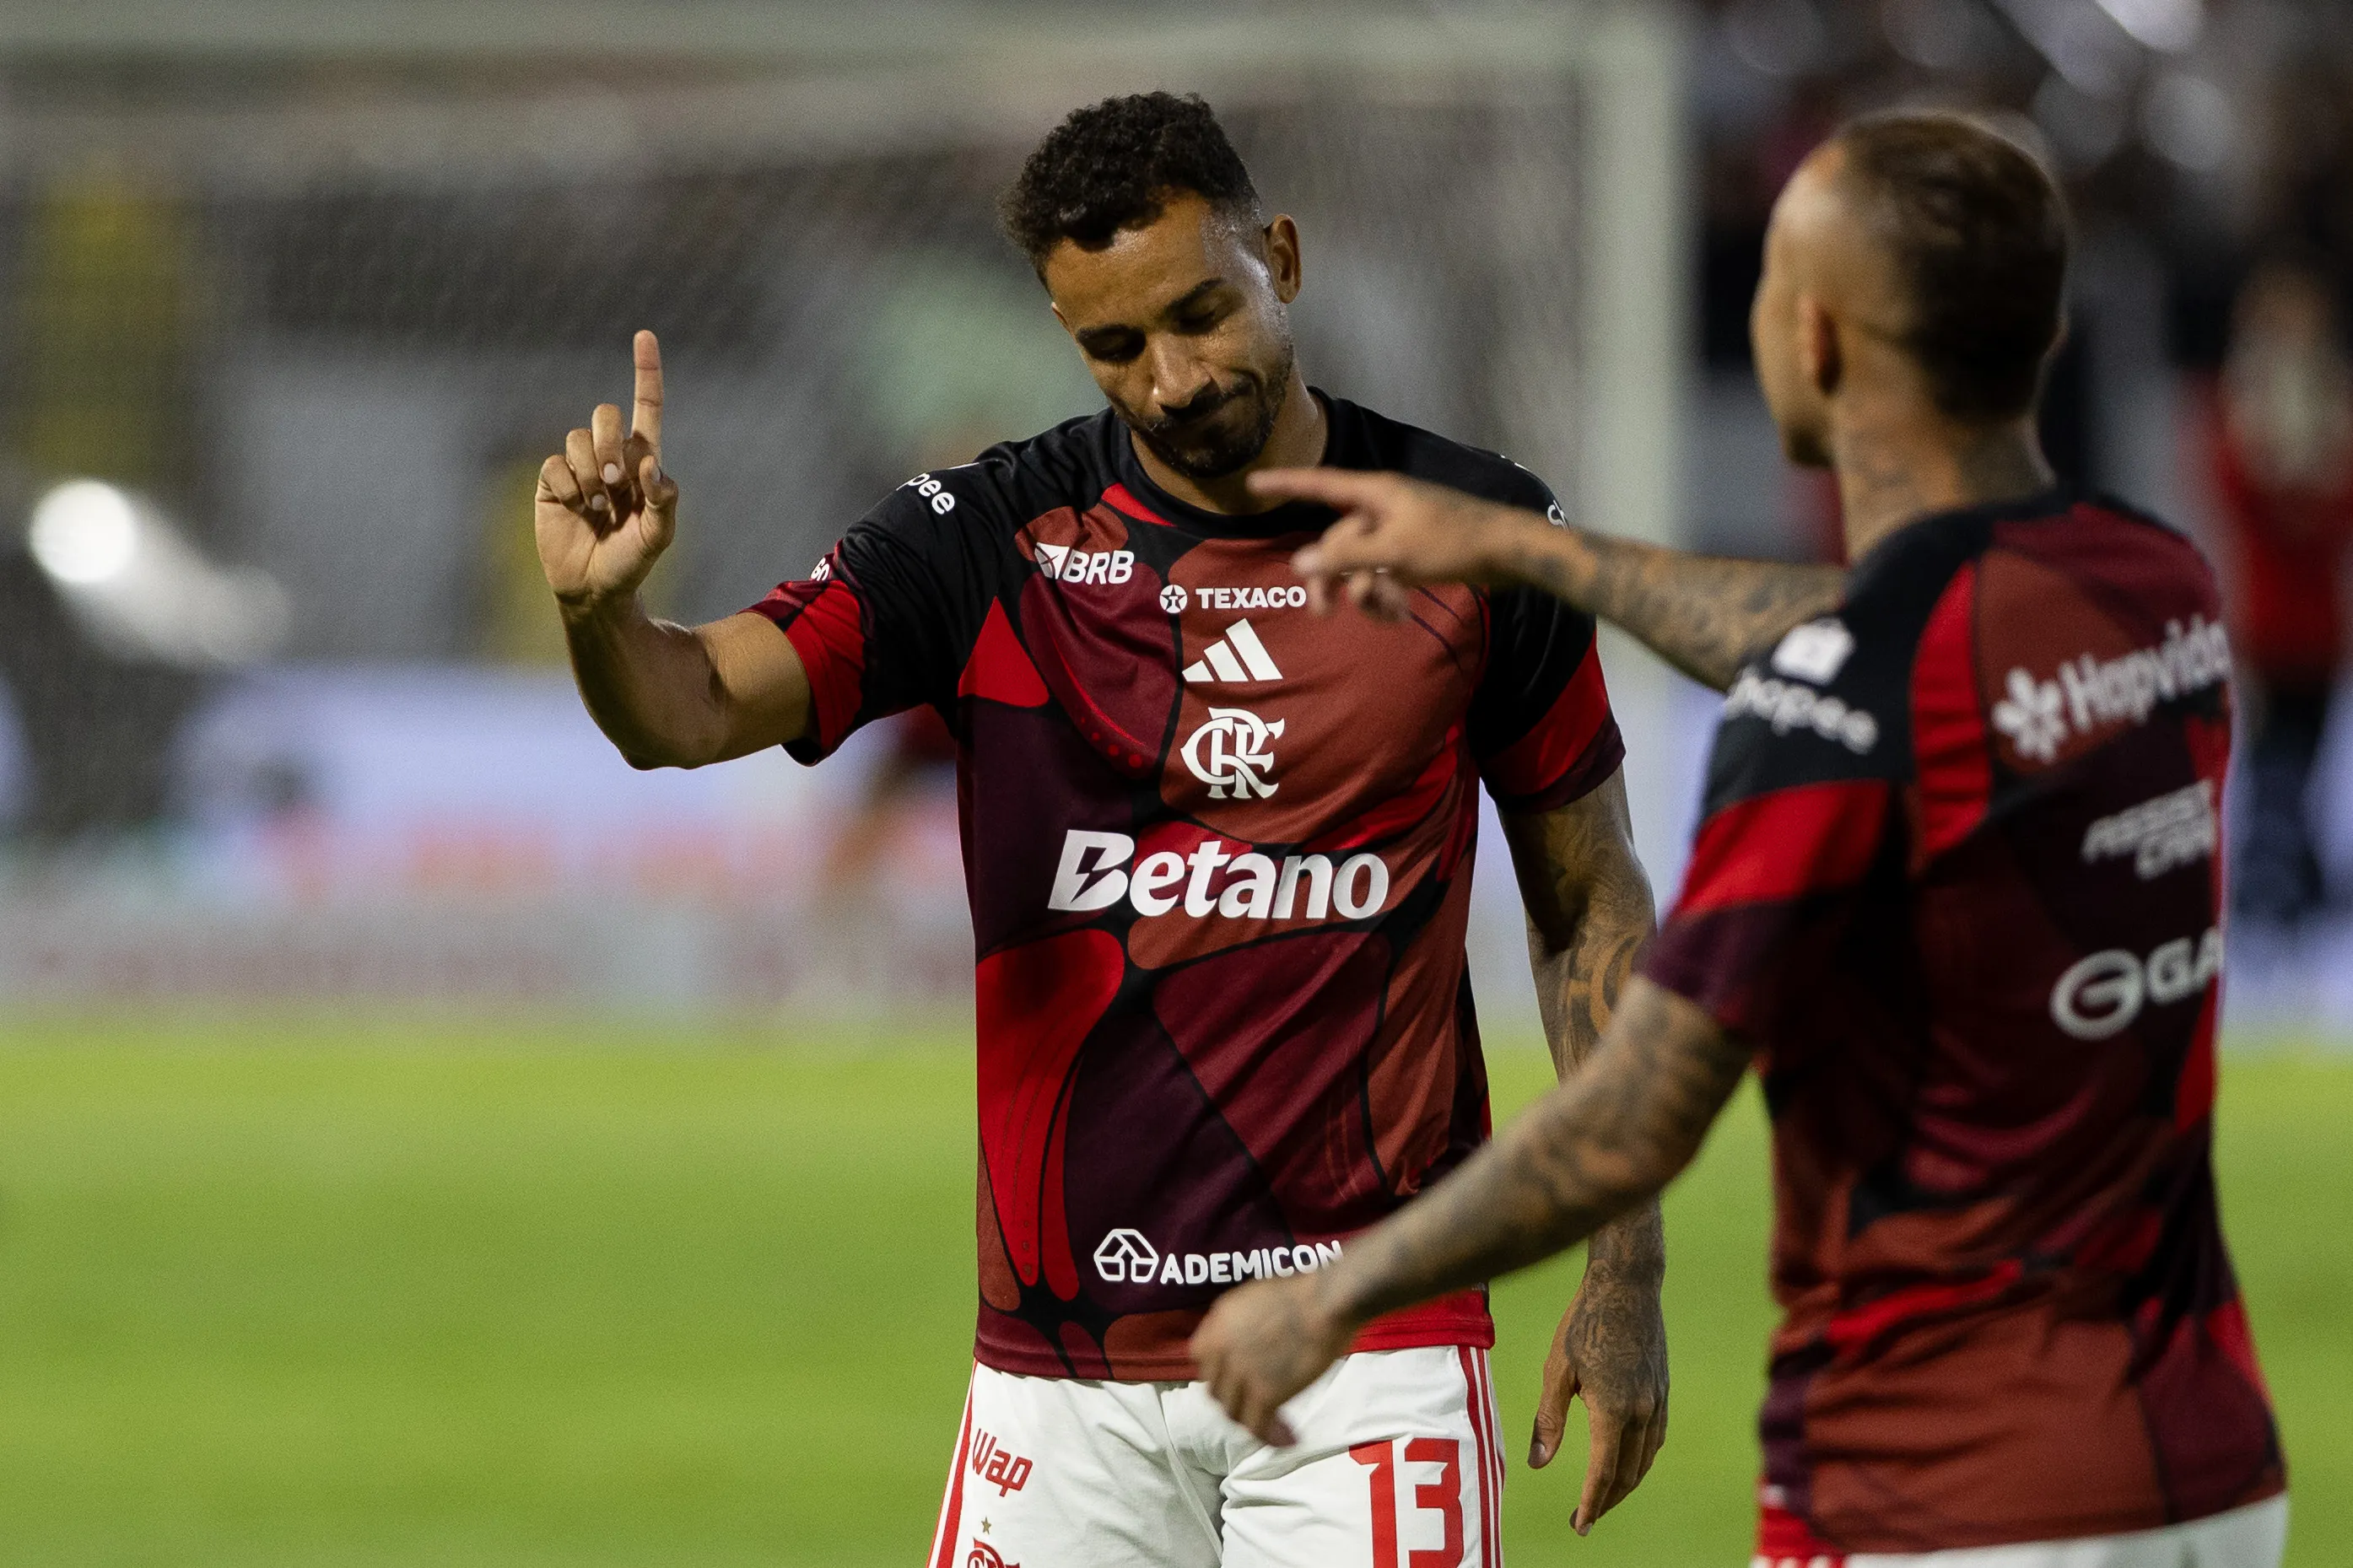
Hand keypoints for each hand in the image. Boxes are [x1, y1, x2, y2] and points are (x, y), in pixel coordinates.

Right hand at [536, 330, 681, 617]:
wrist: (595, 588)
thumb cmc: (633, 561)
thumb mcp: (659, 536)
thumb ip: (665, 500)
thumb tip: (650, 464)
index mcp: (643, 460)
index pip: (648, 407)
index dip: (646, 371)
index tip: (645, 335)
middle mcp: (610, 456)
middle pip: (605, 414)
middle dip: (609, 443)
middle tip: (616, 482)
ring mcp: (579, 467)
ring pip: (577, 438)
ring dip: (590, 474)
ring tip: (598, 507)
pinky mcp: (553, 482)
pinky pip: (554, 465)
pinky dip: (569, 487)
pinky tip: (577, 509)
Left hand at [1191, 1272, 1357, 1446]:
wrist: (1326, 1302)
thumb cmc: (1303, 1292)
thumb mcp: (1254, 1297)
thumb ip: (1239, 1323)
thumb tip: (1245, 1341)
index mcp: (1217, 1323)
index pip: (1201, 1360)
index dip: (1218, 1371)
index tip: (1234, 1377)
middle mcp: (1221, 1350)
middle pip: (1216, 1390)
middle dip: (1235, 1398)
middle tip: (1256, 1402)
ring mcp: (1241, 1374)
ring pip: (1234, 1412)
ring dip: (1252, 1420)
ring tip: (1274, 1424)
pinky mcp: (1265, 1394)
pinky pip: (1258, 1427)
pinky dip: (1272, 1437)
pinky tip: (1288, 1438)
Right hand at [1246, 467, 1548, 620]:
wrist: (1508, 553)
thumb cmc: (1452, 541)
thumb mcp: (1394, 552)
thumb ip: (1345, 558)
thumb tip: (1300, 562)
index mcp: (1375, 494)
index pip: (1320, 485)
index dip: (1286, 484)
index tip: (1254, 484)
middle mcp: (1381, 510)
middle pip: (1337, 542)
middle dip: (1333, 578)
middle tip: (1322, 613)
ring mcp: (1397, 534)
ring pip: (1360, 565)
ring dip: (1365, 594)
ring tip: (1385, 614)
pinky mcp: (1413, 556)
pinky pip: (1382, 576)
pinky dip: (1385, 596)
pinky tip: (1399, 615)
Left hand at [1532, 1270, 1669, 1534]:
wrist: (1626, 1286)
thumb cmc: (1583, 1323)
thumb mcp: (1556, 1370)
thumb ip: (1549, 1420)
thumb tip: (1537, 1464)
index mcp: (1613, 1410)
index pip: (1603, 1472)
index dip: (1590, 1503)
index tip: (1578, 1524)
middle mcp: (1642, 1412)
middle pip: (1627, 1474)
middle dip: (1606, 1501)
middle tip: (1585, 1518)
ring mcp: (1658, 1401)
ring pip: (1645, 1460)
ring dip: (1625, 1484)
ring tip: (1603, 1498)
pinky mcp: (1663, 1390)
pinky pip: (1656, 1439)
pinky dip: (1641, 1460)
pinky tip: (1629, 1462)